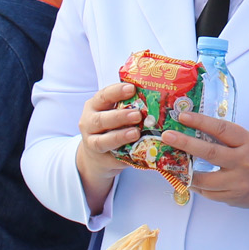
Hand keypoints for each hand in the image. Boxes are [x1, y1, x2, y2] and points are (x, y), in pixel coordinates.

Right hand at [74, 81, 142, 212]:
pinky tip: (136, 152)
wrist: (98, 153)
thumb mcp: (115, 111)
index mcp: (94, 106)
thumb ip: (130, 103)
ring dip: (120, 137)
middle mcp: (89, 123)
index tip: (132, 88)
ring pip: (102, 141)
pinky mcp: (101, 160)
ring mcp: (92, 143)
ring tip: (136, 133)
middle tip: (137, 115)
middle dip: (119, 117)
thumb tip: (159, 93)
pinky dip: (123, 156)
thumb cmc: (111, 125)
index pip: (104, 96)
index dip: (117, 92)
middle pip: (101, 119)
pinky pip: (112, 158)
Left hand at [162, 112, 248, 208]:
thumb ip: (225, 138)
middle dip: (185, 143)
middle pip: (210, 153)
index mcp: (248, 143)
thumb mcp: (248, 142)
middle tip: (167, 136)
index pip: (221, 129)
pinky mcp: (233, 197)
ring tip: (170, 163)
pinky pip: (208, 193)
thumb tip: (193, 129)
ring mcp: (238, 182)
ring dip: (185, 171)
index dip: (201, 121)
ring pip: (204, 179)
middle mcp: (244, 162)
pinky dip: (196, 185)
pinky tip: (188, 179)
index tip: (182, 116)